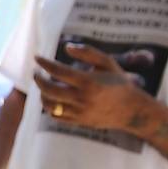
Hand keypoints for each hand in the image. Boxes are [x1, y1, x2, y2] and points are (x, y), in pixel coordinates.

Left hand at [33, 43, 152, 131]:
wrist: (131, 110)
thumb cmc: (119, 82)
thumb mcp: (107, 63)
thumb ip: (88, 52)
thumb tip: (66, 47)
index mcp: (88, 81)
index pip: (58, 71)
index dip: (44, 63)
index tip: (37, 57)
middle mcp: (82, 98)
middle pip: (49, 89)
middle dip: (38, 79)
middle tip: (36, 73)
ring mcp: (79, 112)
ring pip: (50, 105)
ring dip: (42, 94)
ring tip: (43, 86)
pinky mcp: (79, 121)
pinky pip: (57, 116)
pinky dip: (50, 107)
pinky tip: (51, 99)